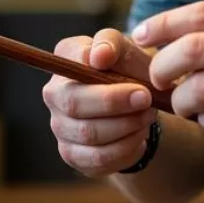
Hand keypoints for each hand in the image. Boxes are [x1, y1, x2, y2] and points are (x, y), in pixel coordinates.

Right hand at [42, 29, 158, 177]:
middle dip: (114, 102)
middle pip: (74, 103)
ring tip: (148, 115)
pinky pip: (99, 158)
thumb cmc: (129, 70)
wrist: (139, 105)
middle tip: (146, 97)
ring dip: (126, 125)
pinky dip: (126, 147)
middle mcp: (55, 93)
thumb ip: (112, 44)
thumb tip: (99, 55)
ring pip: (89, 133)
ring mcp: (60, 126)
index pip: (69, 59)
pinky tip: (139, 135)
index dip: (90, 62)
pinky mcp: (73, 154)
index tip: (114, 66)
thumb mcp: (127, 50)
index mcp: (66, 58)